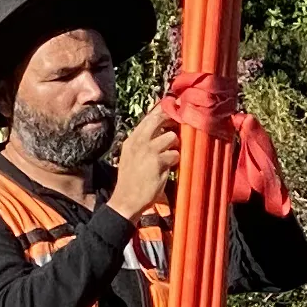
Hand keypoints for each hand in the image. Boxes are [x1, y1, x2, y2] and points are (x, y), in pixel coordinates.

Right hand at [109, 101, 178, 221]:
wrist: (126, 200)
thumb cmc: (131, 180)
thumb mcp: (131, 156)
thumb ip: (143, 142)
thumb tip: (161, 130)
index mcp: (132, 139)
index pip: (148, 117)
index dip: (162, 110)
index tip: (172, 106)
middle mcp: (138, 141)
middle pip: (159, 119)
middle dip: (172, 120)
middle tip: (180, 124)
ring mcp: (148, 150)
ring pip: (171, 137)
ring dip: (175, 146)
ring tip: (170, 156)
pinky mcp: (158, 162)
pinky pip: (175, 155)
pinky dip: (175, 161)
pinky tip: (169, 168)